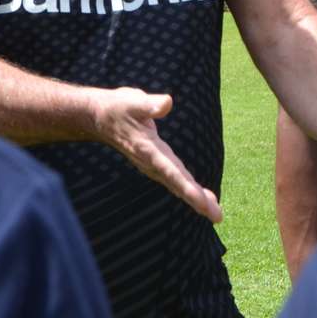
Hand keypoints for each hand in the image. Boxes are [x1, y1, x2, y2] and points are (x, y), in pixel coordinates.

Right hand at [90, 87, 222, 223]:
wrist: (99, 117)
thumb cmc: (117, 107)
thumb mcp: (132, 102)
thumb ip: (149, 104)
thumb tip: (167, 102)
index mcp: (148, 150)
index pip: (172, 172)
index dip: (187, 188)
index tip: (202, 203)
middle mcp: (151, 162)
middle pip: (177, 184)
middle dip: (197, 200)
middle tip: (217, 216)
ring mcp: (152, 164)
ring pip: (176, 184)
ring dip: (195, 199)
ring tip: (214, 213)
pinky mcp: (154, 162)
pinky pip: (174, 180)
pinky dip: (187, 190)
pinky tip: (201, 197)